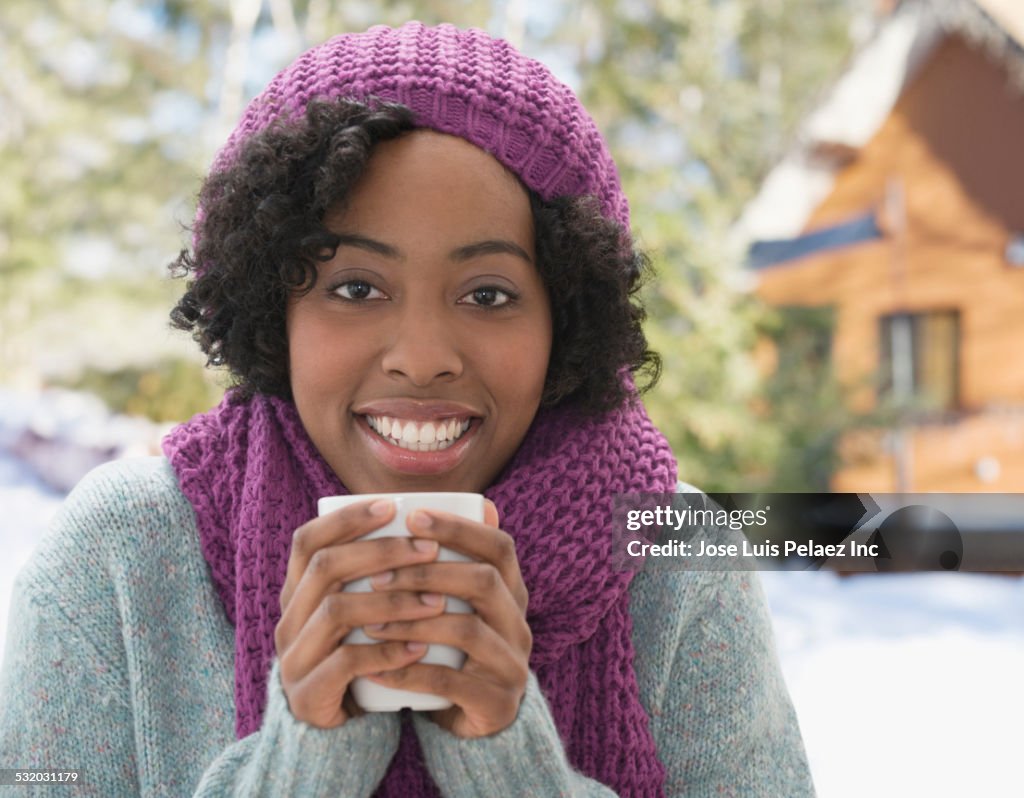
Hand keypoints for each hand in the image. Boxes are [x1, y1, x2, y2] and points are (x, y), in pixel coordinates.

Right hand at [274, 498, 447, 728]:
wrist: (332, 736)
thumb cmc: (360, 659)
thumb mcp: (364, 614)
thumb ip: (383, 575)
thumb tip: (452, 524)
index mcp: (296, 594)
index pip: (307, 541)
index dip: (346, 519)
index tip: (391, 506)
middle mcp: (287, 621)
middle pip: (326, 568)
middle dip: (381, 552)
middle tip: (429, 550)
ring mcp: (293, 658)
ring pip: (337, 611)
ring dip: (391, 601)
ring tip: (436, 601)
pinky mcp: (308, 695)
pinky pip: (346, 663)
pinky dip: (386, 651)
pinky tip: (420, 647)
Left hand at [362, 501, 531, 737]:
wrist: (472, 725)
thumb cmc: (453, 653)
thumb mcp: (456, 606)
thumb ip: (447, 564)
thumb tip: (426, 507)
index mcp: (512, 594)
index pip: (499, 546)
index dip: (459, 528)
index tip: (412, 517)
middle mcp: (519, 625)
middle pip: (485, 582)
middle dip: (428, 573)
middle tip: (378, 575)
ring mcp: (512, 665)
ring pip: (468, 631)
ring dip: (413, 622)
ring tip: (370, 622)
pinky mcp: (496, 703)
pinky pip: (452, 683)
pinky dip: (409, 672)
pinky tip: (375, 667)